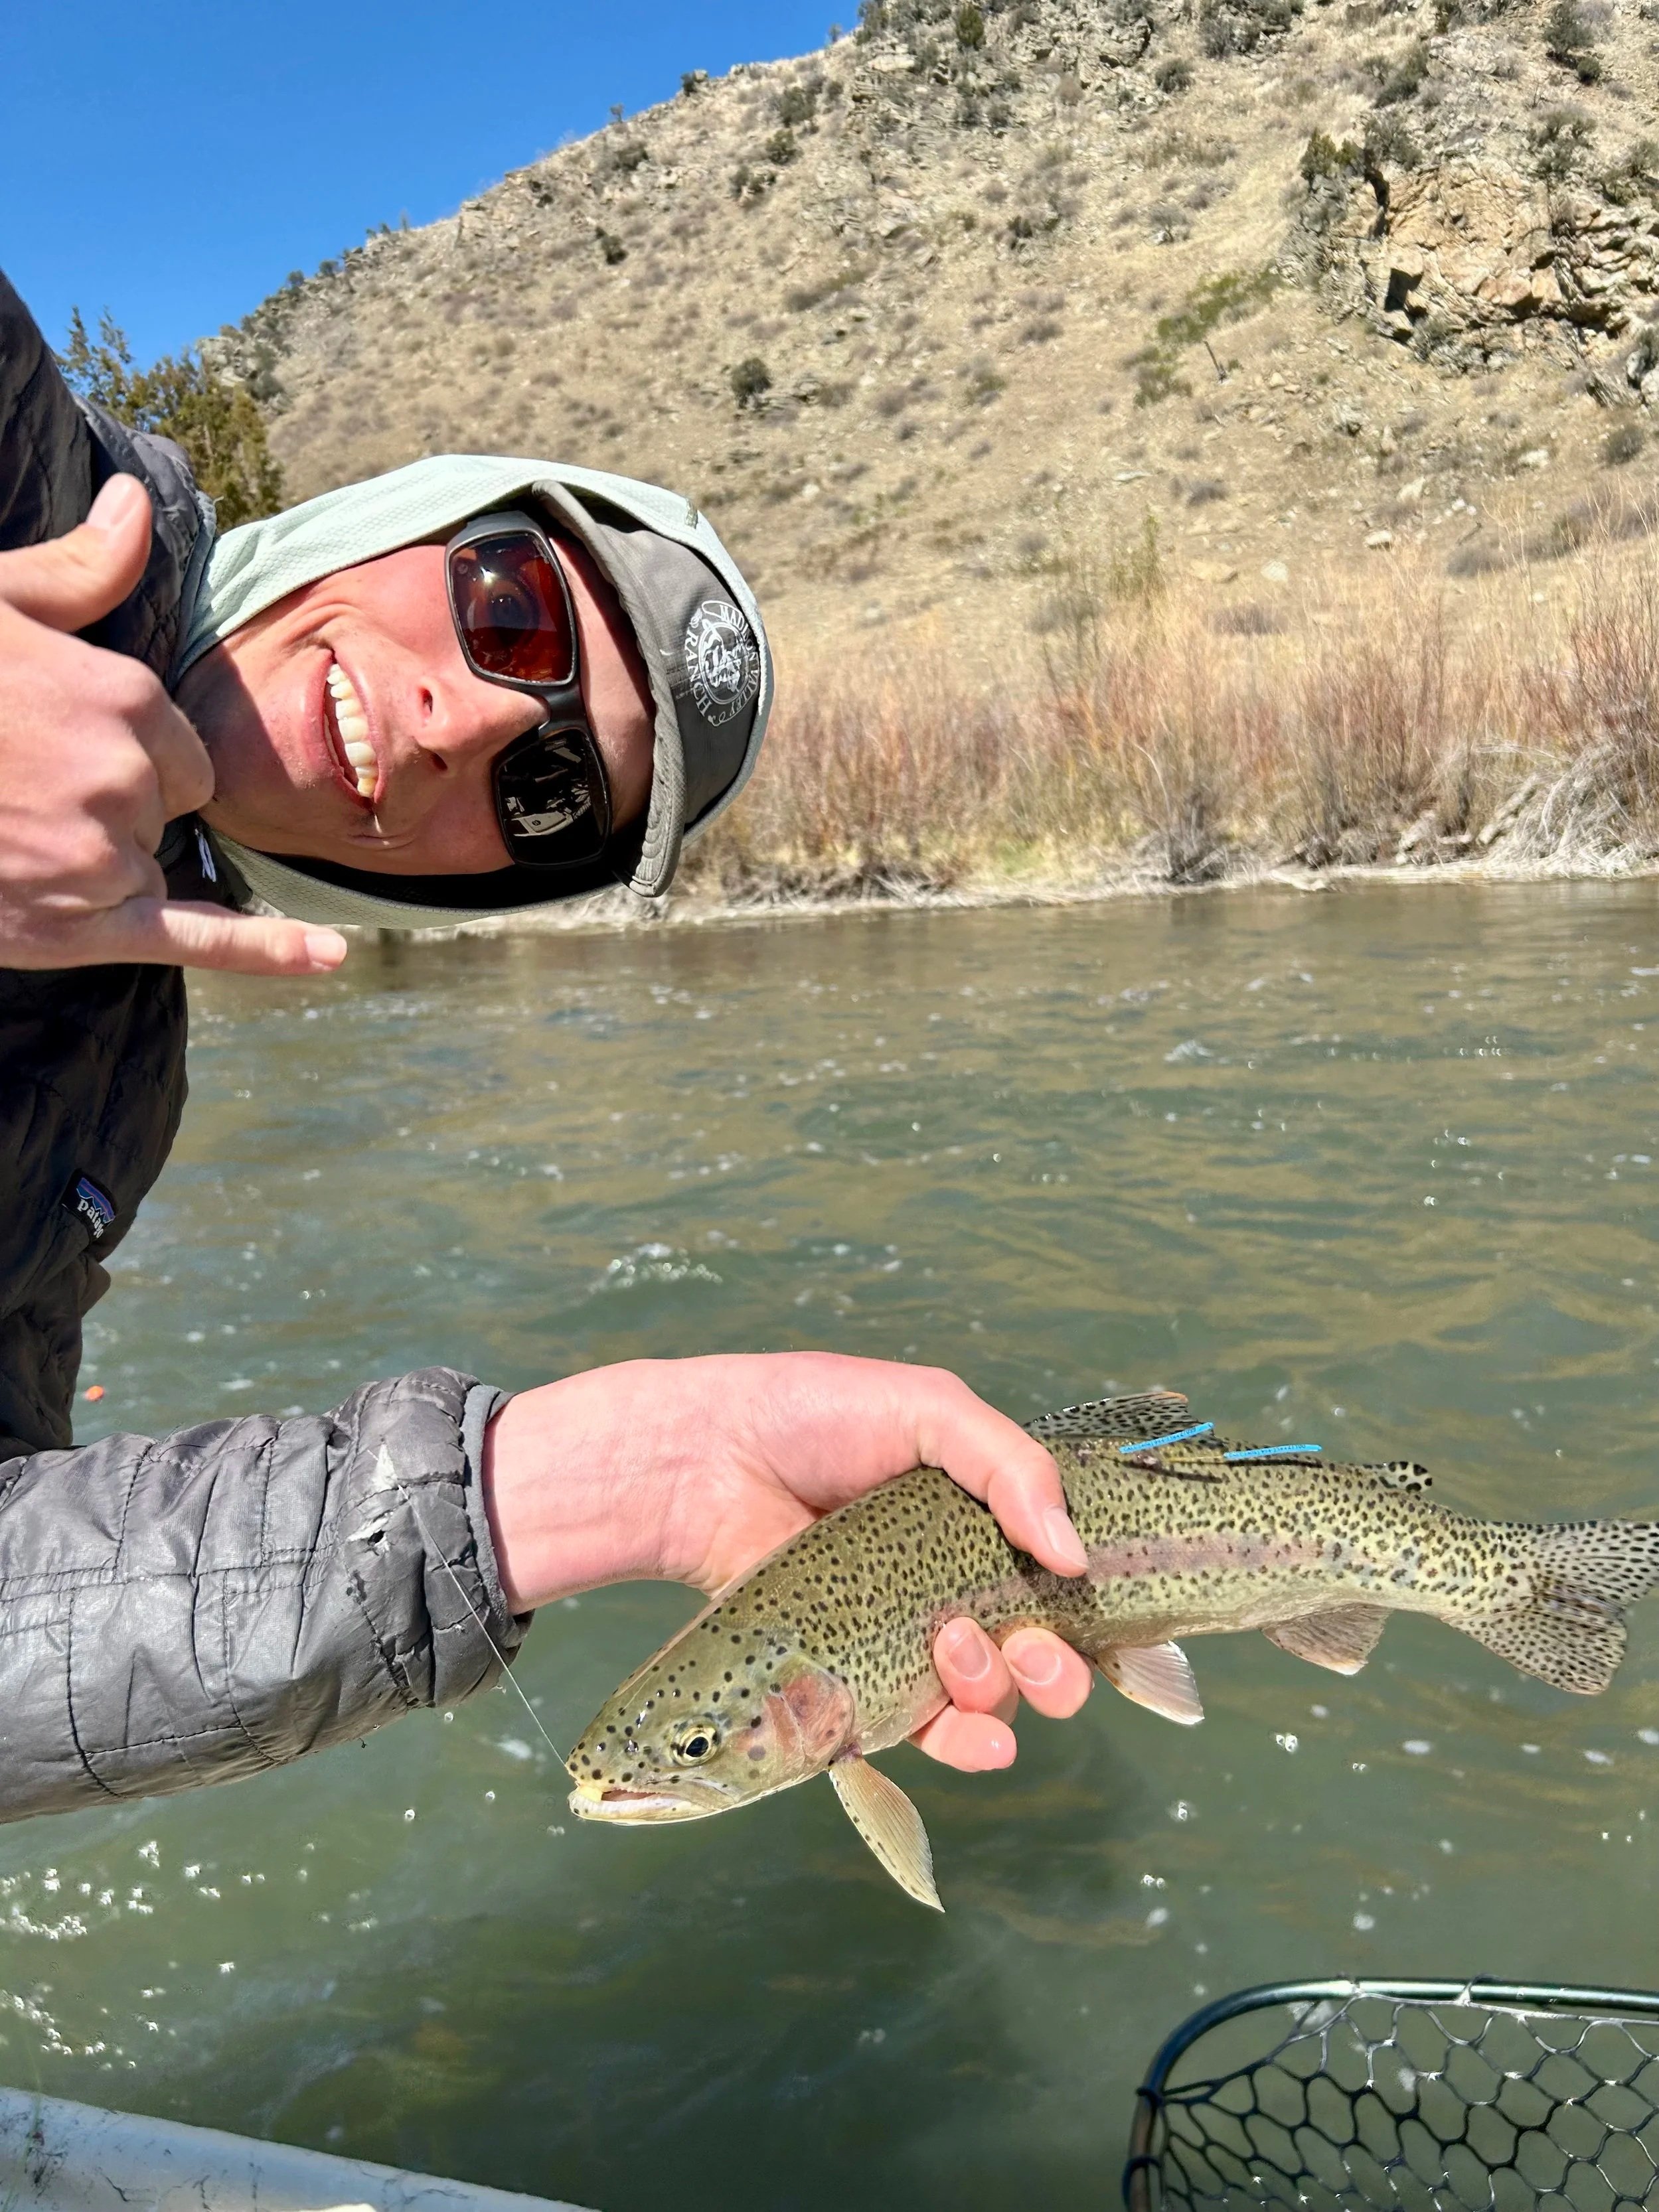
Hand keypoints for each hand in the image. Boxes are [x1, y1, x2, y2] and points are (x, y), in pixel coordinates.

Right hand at [0, 474, 345, 974]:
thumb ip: (79, 572)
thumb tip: (136, 505)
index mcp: (120, 696)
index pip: (176, 747)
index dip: (126, 754)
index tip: (58, 746)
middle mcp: (126, 776)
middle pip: (164, 805)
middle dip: (111, 803)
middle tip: (20, 788)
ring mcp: (103, 855)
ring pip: (148, 867)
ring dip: (99, 861)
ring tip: (14, 834)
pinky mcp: (79, 927)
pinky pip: (194, 941)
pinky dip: (264, 952)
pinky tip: (328, 956)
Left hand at [480, 1352, 1094, 1773]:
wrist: (703, 1458)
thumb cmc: (809, 1414)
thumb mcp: (928, 1407)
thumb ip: (1010, 1465)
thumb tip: (1073, 1555)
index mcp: (975, 1522)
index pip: (1055, 1578)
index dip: (1089, 1605)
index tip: (1104, 1610)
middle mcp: (946, 1587)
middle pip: (1032, 1654)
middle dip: (1056, 1671)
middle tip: (1037, 1654)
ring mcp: (897, 1638)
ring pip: (980, 1698)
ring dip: (996, 1694)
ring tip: (960, 1651)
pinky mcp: (848, 1679)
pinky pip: (913, 1729)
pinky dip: (956, 1744)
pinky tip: (978, 1737)